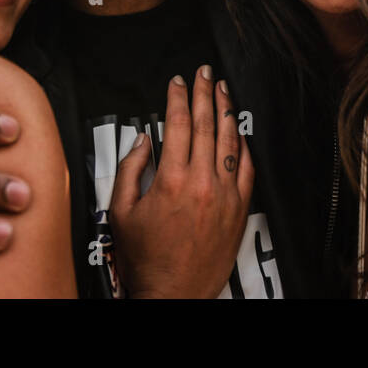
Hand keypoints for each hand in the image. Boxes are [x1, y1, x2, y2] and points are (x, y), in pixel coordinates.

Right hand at [109, 66, 253, 298]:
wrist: (173, 295)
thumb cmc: (146, 259)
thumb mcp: (121, 212)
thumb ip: (130, 170)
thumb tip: (143, 140)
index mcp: (170, 180)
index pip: (177, 124)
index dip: (178, 98)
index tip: (178, 82)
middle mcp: (202, 183)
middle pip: (206, 125)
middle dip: (205, 93)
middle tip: (205, 72)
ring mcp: (225, 196)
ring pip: (229, 141)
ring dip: (227, 111)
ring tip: (224, 90)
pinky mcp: (240, 210)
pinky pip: (246, 168)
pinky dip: (243, 146)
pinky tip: (239, 132)